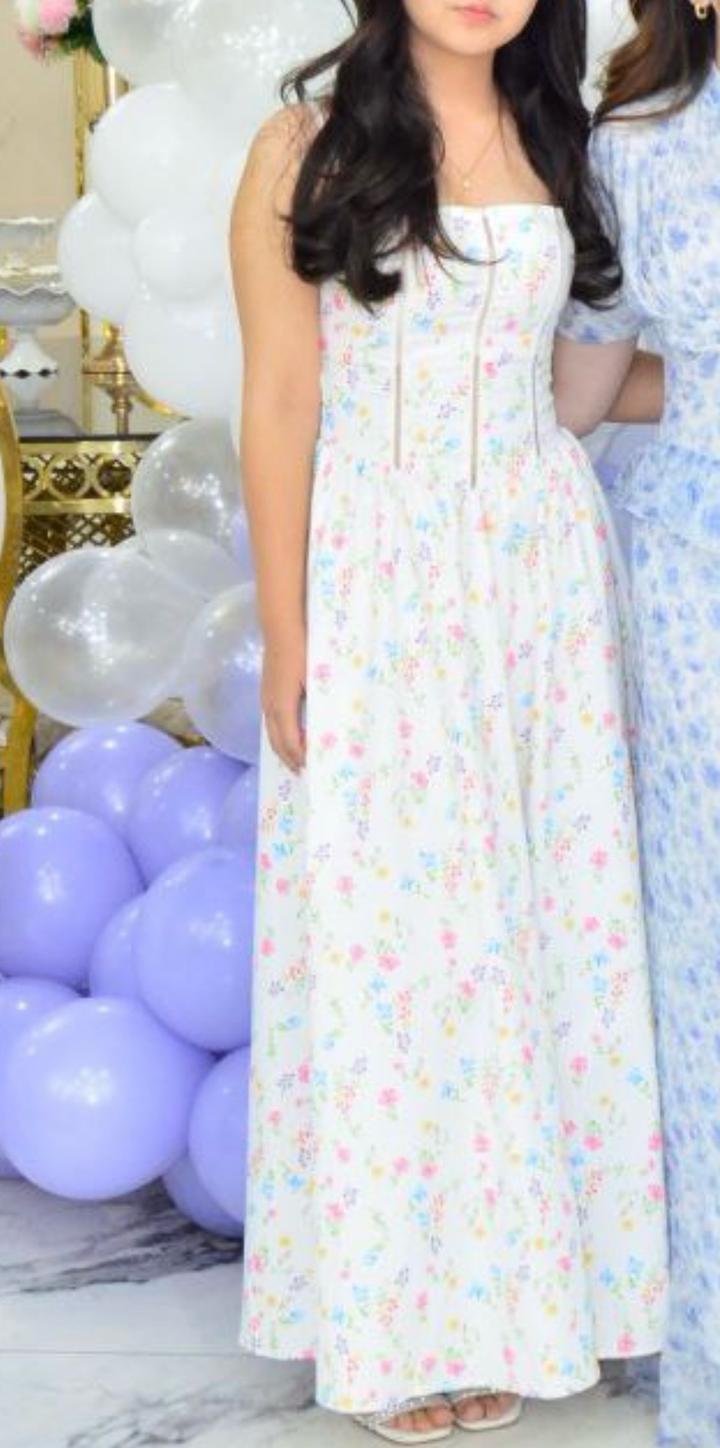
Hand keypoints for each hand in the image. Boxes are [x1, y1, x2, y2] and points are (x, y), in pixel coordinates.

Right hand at [261, 629, 306, 773]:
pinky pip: (271, 721)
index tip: (313, 767)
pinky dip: (279, 734)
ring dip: (282, 748)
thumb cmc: (304, 650)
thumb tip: (327, 727)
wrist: (282, 627)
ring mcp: (266, 698)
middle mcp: (270, 705)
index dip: (299, 757)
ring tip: (294, 759)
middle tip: (302, 772)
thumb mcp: (316, 679)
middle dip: (288, 759)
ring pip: (271, 732)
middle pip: (277, 741)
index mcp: (283, 705)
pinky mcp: (267, 691)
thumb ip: (320, 704)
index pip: (290, 741)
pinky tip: (289, 733)